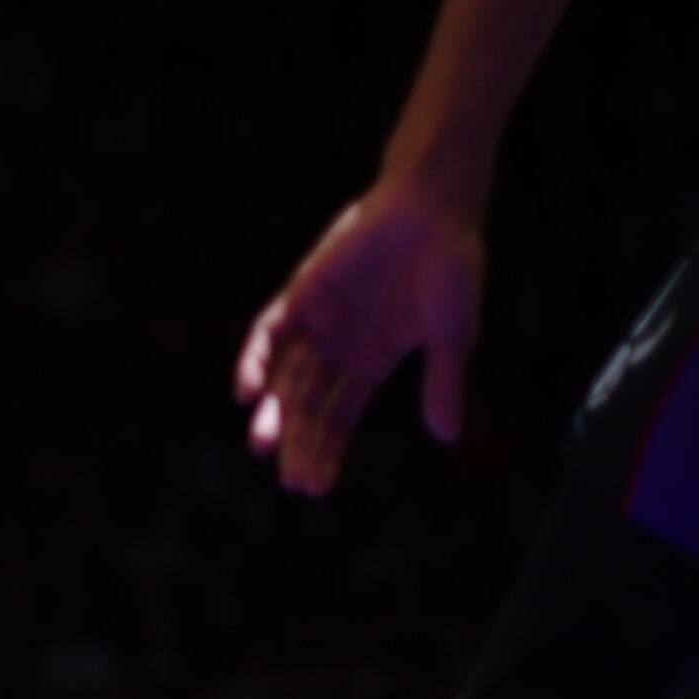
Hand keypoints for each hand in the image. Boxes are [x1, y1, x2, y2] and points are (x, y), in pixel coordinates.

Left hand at [236, 178, 485, 496]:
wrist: (435, 210)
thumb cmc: (451, 268)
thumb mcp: (451, 336)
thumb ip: (443, 383)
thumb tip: (447, 438)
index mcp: (372, 360)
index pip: (340, 416)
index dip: (326, 450)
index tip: (314, 488)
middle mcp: (338, 345)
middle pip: (309, 404)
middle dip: (299, 442)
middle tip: (291, 482)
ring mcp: (317, 320)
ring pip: (285, 375)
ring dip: (273, 410)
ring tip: (264, 446)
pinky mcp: (302, 291)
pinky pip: (269, 330)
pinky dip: (254, 359)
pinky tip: (246, 392)